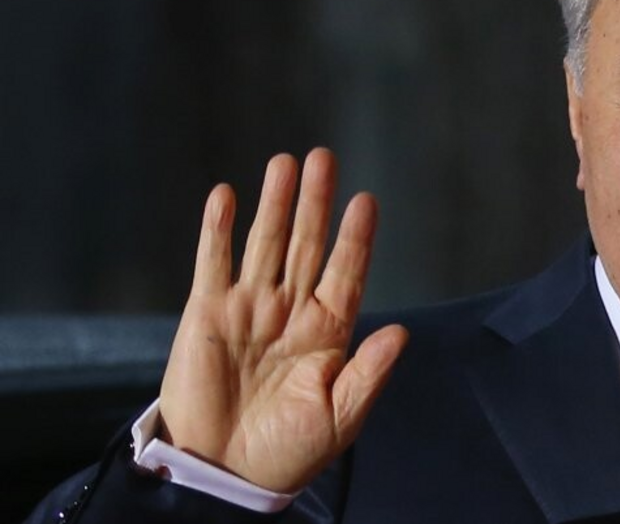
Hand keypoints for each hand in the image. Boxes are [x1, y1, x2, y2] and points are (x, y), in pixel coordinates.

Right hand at [158, 148, 406, 492]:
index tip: (367, 201)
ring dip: (274, 203)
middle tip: (324, 158)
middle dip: (315, 202)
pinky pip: (213, 263)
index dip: (356, 237)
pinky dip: (218, 230)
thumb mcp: (340, 417)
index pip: (346, 272)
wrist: (226, 472)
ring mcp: (249, 308)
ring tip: (285, 162)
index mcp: (328, 331)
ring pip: (264, 243)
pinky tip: (226, 196)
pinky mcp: (207, 314)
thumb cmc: (289, 450)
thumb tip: (401, 333)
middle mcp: (291, 310)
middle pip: (307, 244)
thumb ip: (368, 373)